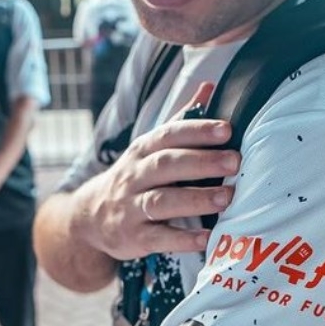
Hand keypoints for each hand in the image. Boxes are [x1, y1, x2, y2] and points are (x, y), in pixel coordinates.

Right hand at [74, 82, 237, 261]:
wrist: (90, 216)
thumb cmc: (135, 176)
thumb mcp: (150, 147)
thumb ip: (180, 119)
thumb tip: (208, 86)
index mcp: (143, 150)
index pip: (169, 135)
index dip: (197, 131)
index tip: (227, 130)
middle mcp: (134, 175)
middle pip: (166, 165)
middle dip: (201, 162)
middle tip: (234, 162)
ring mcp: (131, 207)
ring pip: (162, 201)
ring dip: (195, 199)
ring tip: (226, 198)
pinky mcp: (133, 237)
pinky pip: (159, 238)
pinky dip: (182, 239)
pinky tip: (207, 238)